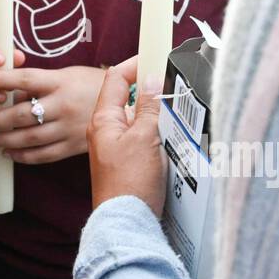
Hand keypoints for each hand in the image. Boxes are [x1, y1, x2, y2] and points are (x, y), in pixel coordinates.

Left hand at [0, 65, 104, 164]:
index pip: (24, 80)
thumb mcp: (66, 75)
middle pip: (21, 114)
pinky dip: (23, 156)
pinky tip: (9, 153)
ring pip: (28, 138)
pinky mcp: (74, 146)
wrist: (128, 105)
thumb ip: (39, 84)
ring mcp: (68, 128)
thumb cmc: (91, 84)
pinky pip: (43, 155)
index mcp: (60, 82)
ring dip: (3, 139)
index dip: (0, 79)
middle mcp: (63, 105)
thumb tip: (9, 93)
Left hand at [86, 57, 166, 215]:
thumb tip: (150, 79)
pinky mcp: (127, 164)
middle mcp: (106, 132)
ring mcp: (115, 148)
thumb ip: (148, 108)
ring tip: (176, 112)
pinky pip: (142, 139)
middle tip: (171, 83)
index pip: (114, 79)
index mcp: (103, 120)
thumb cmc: (130, 183)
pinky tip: (172, 139)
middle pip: (127, 98)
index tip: (153, 54)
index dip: (133, 64)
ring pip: (137, 120)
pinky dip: (157, 134)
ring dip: (155, 114)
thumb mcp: (144, 138)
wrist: (127, 223)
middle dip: (149, 89)